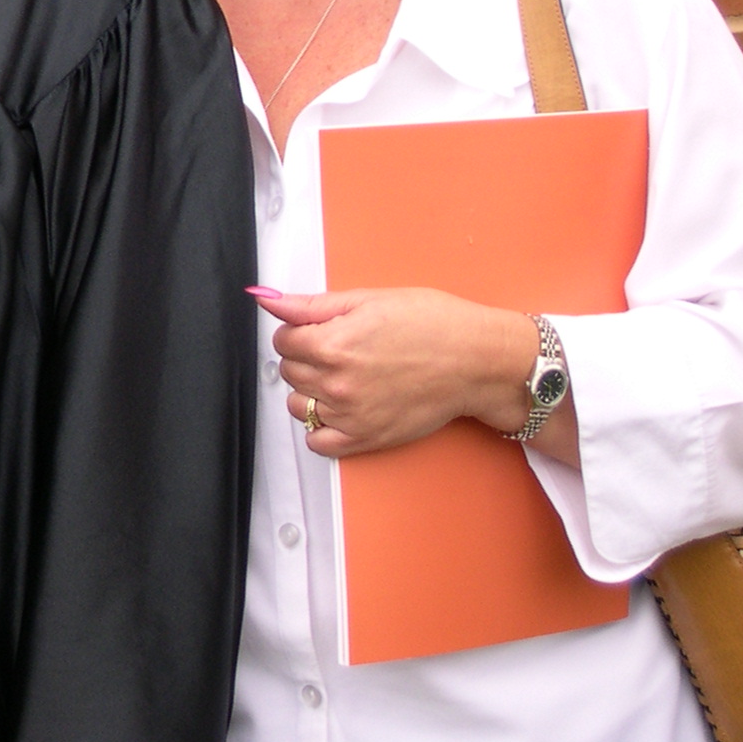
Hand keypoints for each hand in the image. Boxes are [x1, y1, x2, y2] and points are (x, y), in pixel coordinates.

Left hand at [257, 287, 538, 458]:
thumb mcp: (367, 300)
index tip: (318, 329)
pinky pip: (318, 442)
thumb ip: (310, 305)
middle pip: (288, 371)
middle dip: (305, 357)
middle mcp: (337, 383)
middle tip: (337, 348)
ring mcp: (350, 415)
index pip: (283, 340)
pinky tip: (339, 408)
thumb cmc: (432, 324)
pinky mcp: (367, 438)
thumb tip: (267, 299)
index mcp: (333, 344)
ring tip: (341, 376)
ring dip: (310, 390)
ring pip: (298, 405)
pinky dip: (321, 427)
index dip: (299, 330)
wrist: (475, 360)